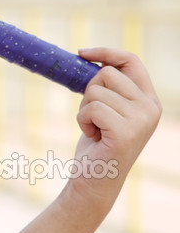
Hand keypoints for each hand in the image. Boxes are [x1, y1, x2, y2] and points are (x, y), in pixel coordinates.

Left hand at [66, 47, 159, 211]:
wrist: (95, 180)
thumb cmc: (97, 143)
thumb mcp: (107, 109)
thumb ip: (109, 87)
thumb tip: (90, 56)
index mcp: (149, 100)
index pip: (131, 61)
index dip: (106, 52)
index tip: (82, 52)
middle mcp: (151, 108)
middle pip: (106, 73)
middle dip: (89, 91)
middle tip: (94, 117)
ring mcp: (141, 120)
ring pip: (96, 90)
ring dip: (85, 109)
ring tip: (95, 129)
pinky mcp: (126, 131)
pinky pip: (91, 108)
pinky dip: (83, 120)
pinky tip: (94, 137)